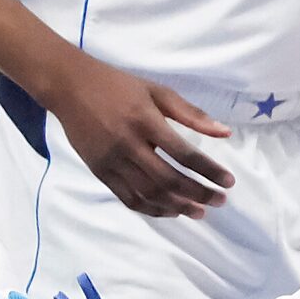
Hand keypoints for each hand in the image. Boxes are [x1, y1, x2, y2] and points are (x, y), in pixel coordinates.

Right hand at [44, 56, 234, 217]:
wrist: (70, 88)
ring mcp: (111, 161)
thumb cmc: (120, 86)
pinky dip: (150, 209)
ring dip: (177, 207)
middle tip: (221, 201)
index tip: (229, 182)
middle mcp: (128, 144)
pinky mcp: (99, 171)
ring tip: (200, 212)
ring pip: (148, 193)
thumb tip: (226, 133)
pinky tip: (170, 211)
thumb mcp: (159, 92)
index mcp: (146, 121)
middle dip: (198, 193)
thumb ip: (192, 114)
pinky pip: (127, 198)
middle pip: (168, 179)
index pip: (184, 153)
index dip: (208, 170)